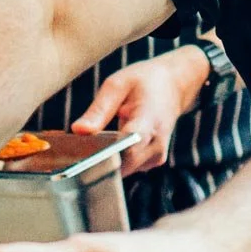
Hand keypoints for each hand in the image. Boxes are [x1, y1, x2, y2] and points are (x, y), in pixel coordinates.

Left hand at [72, 48, 210, 174]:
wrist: (173, 87)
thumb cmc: (145, 82)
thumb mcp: (118, 85)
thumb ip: (99, 110)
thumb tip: (78, 130)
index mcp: (150, 119)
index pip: (129, 146)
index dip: (105, 154)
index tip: (82, 157)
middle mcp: (157, 143)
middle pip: (123, 164)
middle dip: (98, 160)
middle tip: (76, 151)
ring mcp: (156, 155)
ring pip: (123, 169)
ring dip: (106, 161)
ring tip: (95, 143)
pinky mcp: (152, 162)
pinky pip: (127, 168)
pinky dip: (115, 160)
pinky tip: (108, 146)